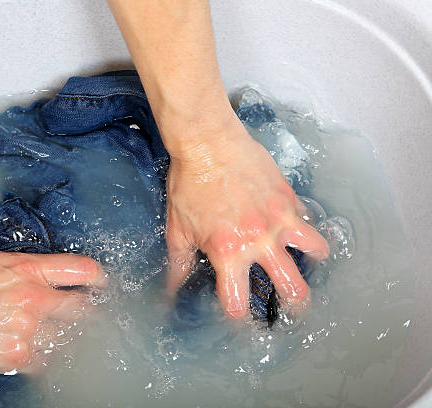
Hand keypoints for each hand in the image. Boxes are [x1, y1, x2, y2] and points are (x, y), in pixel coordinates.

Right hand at [0, 225, 104, 372]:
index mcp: (28, 270)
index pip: (81, 270)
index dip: (97, 277)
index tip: (101, 282)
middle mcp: (36, 299)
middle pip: (82, 308)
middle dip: (85, 311)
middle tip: (83, 314)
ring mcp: (29, 329)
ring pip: (66, 337)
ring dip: (64, 337)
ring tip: (60, 338)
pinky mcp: (16, 355)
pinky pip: (44, 362)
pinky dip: (44, 361)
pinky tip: (40, 358)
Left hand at [164, 114, 328, 318]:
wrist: (207, 142)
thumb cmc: (189, 184)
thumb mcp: (178, 230)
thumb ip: (178, 265)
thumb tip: (170, 292)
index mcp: (227, 252)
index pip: (238, 302)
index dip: (239, 321)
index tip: (241, 325)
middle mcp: (259, 240)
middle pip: (292, 288)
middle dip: (295, 308)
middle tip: (293, 312)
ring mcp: (279, 218)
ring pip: (316, 251)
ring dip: (313, 264)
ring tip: (306, 267)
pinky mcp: (288, 198)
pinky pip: (308, 220)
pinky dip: (306, 229)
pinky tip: (297, 230)